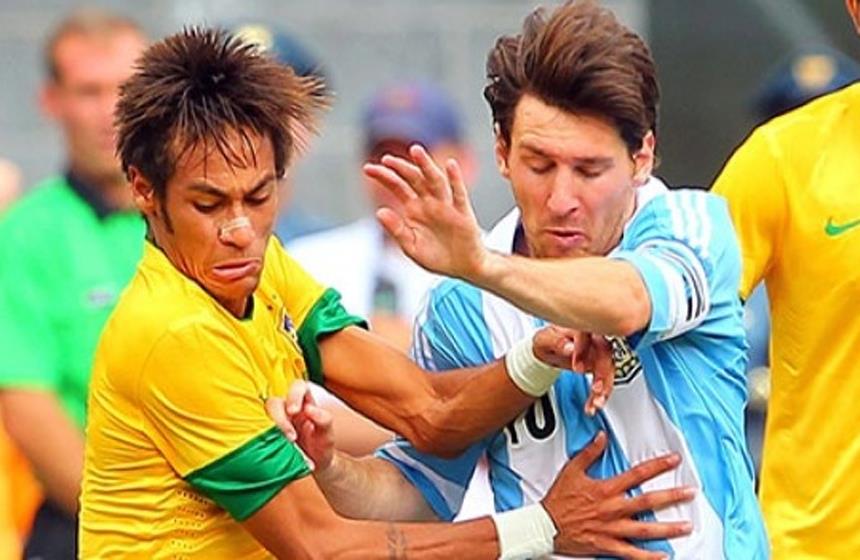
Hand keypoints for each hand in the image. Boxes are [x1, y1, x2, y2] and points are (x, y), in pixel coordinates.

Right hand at [265, 380, 334, 470]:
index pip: (298, 386)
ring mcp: (275, 422)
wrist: (316, 465)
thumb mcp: (328, 434)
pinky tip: (274, 451)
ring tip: (285, 447)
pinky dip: (264, 441)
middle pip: (275, 402)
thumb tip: (309, 409)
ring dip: (271, 431)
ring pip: (263, 417)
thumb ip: (324, 420)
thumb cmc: (322, 445)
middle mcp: (287, 409)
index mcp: (304, 403)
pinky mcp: (267, 436)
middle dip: (279, 418)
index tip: (294, 411)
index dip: (294, 395)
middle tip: (291, 437)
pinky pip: (258, 434)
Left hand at [365, 144, 487, 280]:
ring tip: (416, 151)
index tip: (367, 168)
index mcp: (414, 208)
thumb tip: (379, 211)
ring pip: (434, 181)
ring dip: (426, 165)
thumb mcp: (411, 247)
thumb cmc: (437, 257)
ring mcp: (446, 205)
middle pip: (414, 178)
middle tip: (386, 159)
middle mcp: (429, 202)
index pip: (397, 186)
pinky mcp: (462, 212)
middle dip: (401, 167)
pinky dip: (455, 179)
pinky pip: (458, 193)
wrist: (463, 267)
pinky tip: (450, 165)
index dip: (384, 176)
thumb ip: (396, 230)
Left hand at [532, 326, 613, 414]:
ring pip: (609, 370)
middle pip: (605, 353)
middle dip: (603, 374)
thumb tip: (569, 348)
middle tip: (596, 389)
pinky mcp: (599, 366)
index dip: (584, 350)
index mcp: (582, 326)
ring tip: (597, 402)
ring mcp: (599, 352)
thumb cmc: (547, 340)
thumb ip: (557, 342)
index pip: (589, 334)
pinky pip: (604, 381)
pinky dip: (600, 395)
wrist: (547, 350)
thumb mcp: (545, 339)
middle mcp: (594, 337)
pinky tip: (593, 405)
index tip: (576, 367)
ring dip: (605, 388)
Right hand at [542, 432, 693, 559]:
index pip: (637, 474)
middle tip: (691, 493)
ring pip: (645, 529)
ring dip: (667, 528)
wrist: (545, 525)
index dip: (658, 466)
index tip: (674, 460)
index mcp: (606, 489)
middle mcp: (612, 508)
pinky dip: (647, 557)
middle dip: (672, 497)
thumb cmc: (558, 499)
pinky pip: (631, 553)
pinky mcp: (606, 545)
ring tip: (686, 526)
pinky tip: (663, 556)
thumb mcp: (572, 470)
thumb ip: (589, 453)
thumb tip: (602, 437)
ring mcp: (611, 529)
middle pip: (648, 502)